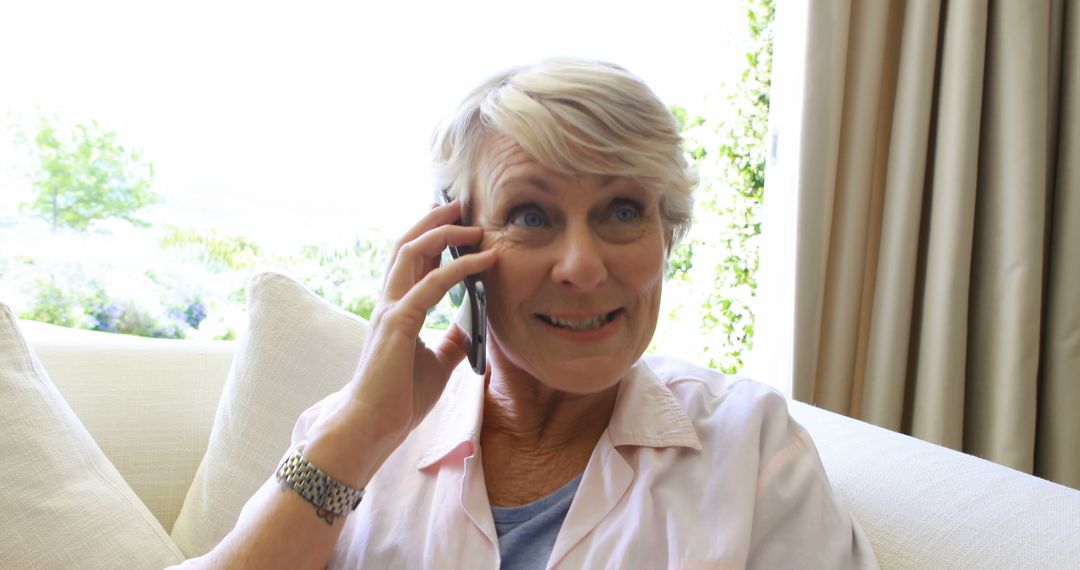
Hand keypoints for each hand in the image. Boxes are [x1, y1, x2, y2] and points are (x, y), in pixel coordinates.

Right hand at [310, 201, 496, 466]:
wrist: (374, 426)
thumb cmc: (400, 398)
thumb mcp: (437, 363)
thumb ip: (451, 340)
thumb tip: (474, 326)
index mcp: (396, 308)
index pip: (412, 260)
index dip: (432, 236)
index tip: (456, 220)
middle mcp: (389, 301)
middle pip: (407, 244)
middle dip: (434, 220)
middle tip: (461, 204)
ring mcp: (391, 309)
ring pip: (412, 252)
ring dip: (444, 233)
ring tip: (472, 222)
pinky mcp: (398, 323)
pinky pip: (432, 284)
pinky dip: (460, 268)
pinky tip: (484, 260)